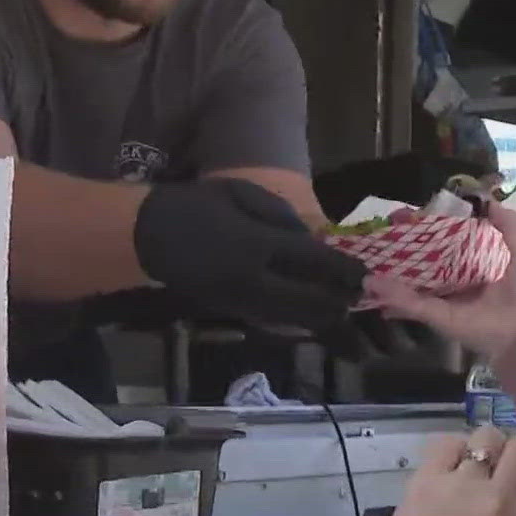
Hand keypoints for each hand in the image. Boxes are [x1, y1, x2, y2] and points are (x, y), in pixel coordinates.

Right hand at [133, 178, 368, 330]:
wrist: (149, 236)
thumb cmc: (197, 205)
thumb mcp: (243, 194)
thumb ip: (282, 218)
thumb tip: (314, 241)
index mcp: (255, 245)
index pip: (312, 261)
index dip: (343, 269)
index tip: (366, 273)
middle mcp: (252, 280)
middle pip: (307, 300)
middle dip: (337, 300)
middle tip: (360, 296)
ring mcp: (241, 301)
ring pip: (292, 318)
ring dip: (320, 316)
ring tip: (343, 310)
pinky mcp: (232, 311)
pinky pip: (274, 320)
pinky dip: (297, 319)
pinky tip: (313, 316)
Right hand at [367, 202, 515, 358]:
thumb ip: (504, 220)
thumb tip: (485, 198)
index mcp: (480, 266)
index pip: (447, 245)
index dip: (428, 229)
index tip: (409, 215)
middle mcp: (462, 284)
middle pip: (426, 264)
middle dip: (403, 249)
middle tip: (382, 230)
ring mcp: (450, 302)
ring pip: (414, 286)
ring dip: (391, 274)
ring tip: (367, 257)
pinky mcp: (444, 320)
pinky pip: (416, 305)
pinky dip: (395, 296)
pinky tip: (373, 282)